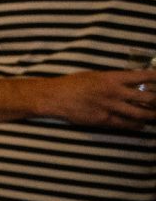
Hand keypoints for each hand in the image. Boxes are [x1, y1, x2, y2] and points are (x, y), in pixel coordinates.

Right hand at [41, 68, 155, 129]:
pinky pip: (125, 124)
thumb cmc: (73, 83)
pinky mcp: (104, 120)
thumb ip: (114, 80)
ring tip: (155, 115)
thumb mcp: (96, 75)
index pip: (143, 76)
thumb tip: (132, 83)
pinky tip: (141, 125)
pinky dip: (136, 125)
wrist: (55, 97)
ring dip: (151, 115)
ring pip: (140, 113)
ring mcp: (110, 107)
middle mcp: (115, 92)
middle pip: (147, 98)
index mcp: (113, 78)